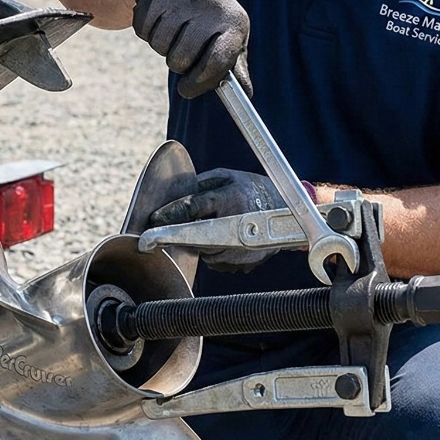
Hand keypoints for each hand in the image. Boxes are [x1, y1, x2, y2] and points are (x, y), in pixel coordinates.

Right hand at [132, 0, 250, 97]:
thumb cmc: (210, 18)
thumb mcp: (229, 37)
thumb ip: (234, 67)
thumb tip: (246, 94)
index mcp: (234, 21)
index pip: (217, 61)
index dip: (200, 81)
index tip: (187, 89)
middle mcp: (210, 6)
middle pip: (181, 59)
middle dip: (178, 63)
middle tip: (182, 50)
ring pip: (160, 47)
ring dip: (162, 47)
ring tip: (174, 30)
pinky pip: (143, 31)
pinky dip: (147, 32)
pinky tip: (160, 18)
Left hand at [147, 168, 282, 271]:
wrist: (286, 210)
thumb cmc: (250, 189)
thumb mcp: (225, 176)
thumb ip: (198, 185)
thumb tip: (171, 198)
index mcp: (229, 198)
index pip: (192, 207)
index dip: (170, 214)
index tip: (153, 220)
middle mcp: (236, 224)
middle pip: (194, 236)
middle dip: (183, 232)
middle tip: (182, 225)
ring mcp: (242, 248)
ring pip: (205, 252)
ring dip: (201, 243)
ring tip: (216, 227)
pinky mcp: (246, 262)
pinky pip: (218, 261)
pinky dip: (215, 252)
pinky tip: (226, 239)